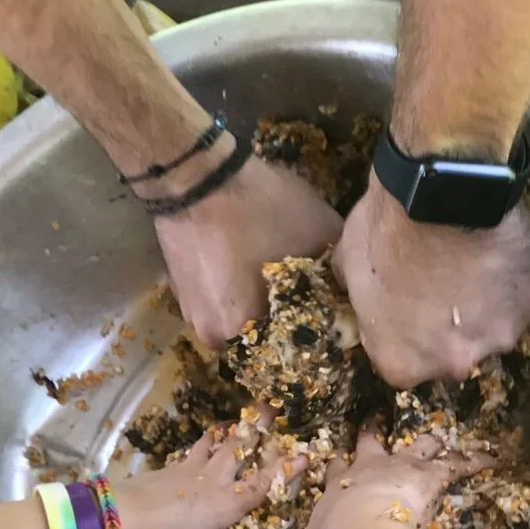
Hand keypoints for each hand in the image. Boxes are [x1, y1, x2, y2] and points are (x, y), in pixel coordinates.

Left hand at [111, 427, 302, 528]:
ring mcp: (186, 472)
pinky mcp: (166, 470)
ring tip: (245, 416)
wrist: (106, 520)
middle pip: (239, 452)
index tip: (308, 453)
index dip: (286, 471)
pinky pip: (193, 451)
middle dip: (258, 431)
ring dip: (232, 433)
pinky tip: (205, 437)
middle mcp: (210, 484)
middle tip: (272, 407)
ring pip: (216, 446)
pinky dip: (204, 442)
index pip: (262, 486)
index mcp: (223, 507)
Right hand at [154, 151, 341, 348]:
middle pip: (261, 338)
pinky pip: (217, 296)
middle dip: (284, 321)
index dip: (312, 336)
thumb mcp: (321, 232)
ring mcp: (189, 309)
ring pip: (236, 317)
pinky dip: (234, 285)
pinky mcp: (178, 284)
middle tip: (307, 293)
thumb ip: (341, 269)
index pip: (287, 355)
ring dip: (257, 303)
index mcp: (243, 333)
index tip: (329, 317)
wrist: (195, 173)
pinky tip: (248, 258)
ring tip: (276, 274)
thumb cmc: (260, 209)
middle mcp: (211, 334)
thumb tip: (351, 286)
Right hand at [279, 428, 477, 528]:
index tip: (340, 456)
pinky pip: (457, 464)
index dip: (339, 462)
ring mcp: (401, 467)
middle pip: (372, 444)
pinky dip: (475, 461)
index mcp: (338, 485)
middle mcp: (368, 469)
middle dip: (374, 434)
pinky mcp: (429, 474)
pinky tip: (493, 458)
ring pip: (417, 446)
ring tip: (438, 439)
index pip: (337, 467)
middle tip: (377, 422)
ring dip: (428, 444)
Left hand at [334, 179, 529, 386]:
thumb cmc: (385, 232)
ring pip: (493, 325)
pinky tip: (497, 247)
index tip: (406, 303)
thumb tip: (357, 292)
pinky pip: (522, 293)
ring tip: (473, 260)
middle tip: (442, 281)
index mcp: (403, 364)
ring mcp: (501, 335)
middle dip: (449, 326)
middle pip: (454, 353)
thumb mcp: (348, 264)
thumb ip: (357, 294)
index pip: (402, 362)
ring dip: (485, 302)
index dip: (404, 331)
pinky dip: (513, 277)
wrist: (441, 192)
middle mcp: (456, 364)